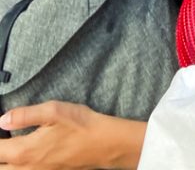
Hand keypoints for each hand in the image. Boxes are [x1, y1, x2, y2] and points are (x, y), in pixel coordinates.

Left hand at [0, 102, 145, 169]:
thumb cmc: (80, 125)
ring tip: (10, 147)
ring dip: (7, 162)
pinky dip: (18, 166)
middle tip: (5, 140)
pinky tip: (24, 154)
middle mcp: (27, 168)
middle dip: (0, 154)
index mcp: (25, 152)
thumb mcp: (53, 111)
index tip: (0, 128)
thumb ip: (25, 115)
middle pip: (1, 167)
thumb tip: (2, 119)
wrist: (103, 144)